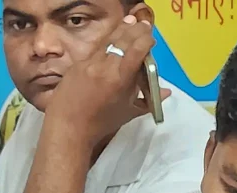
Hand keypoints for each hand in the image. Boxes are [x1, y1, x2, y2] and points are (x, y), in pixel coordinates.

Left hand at [43, 10, 169, 147]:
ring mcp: (89, 63)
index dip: (145, 40)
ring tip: (130, 22)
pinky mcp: (78, 64)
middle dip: (135, 31)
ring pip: (108, 41)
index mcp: (120, 78)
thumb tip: (167, 92)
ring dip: (121, 31)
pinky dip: (107, 44)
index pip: (136, 50)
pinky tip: (112, 41)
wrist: (69, 126)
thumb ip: (149, 100)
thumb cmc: (102, 123)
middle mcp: (105, 66)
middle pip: (123, 40)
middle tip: (143, 25)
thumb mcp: (129, 112)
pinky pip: (96, 50)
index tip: (151, 39)